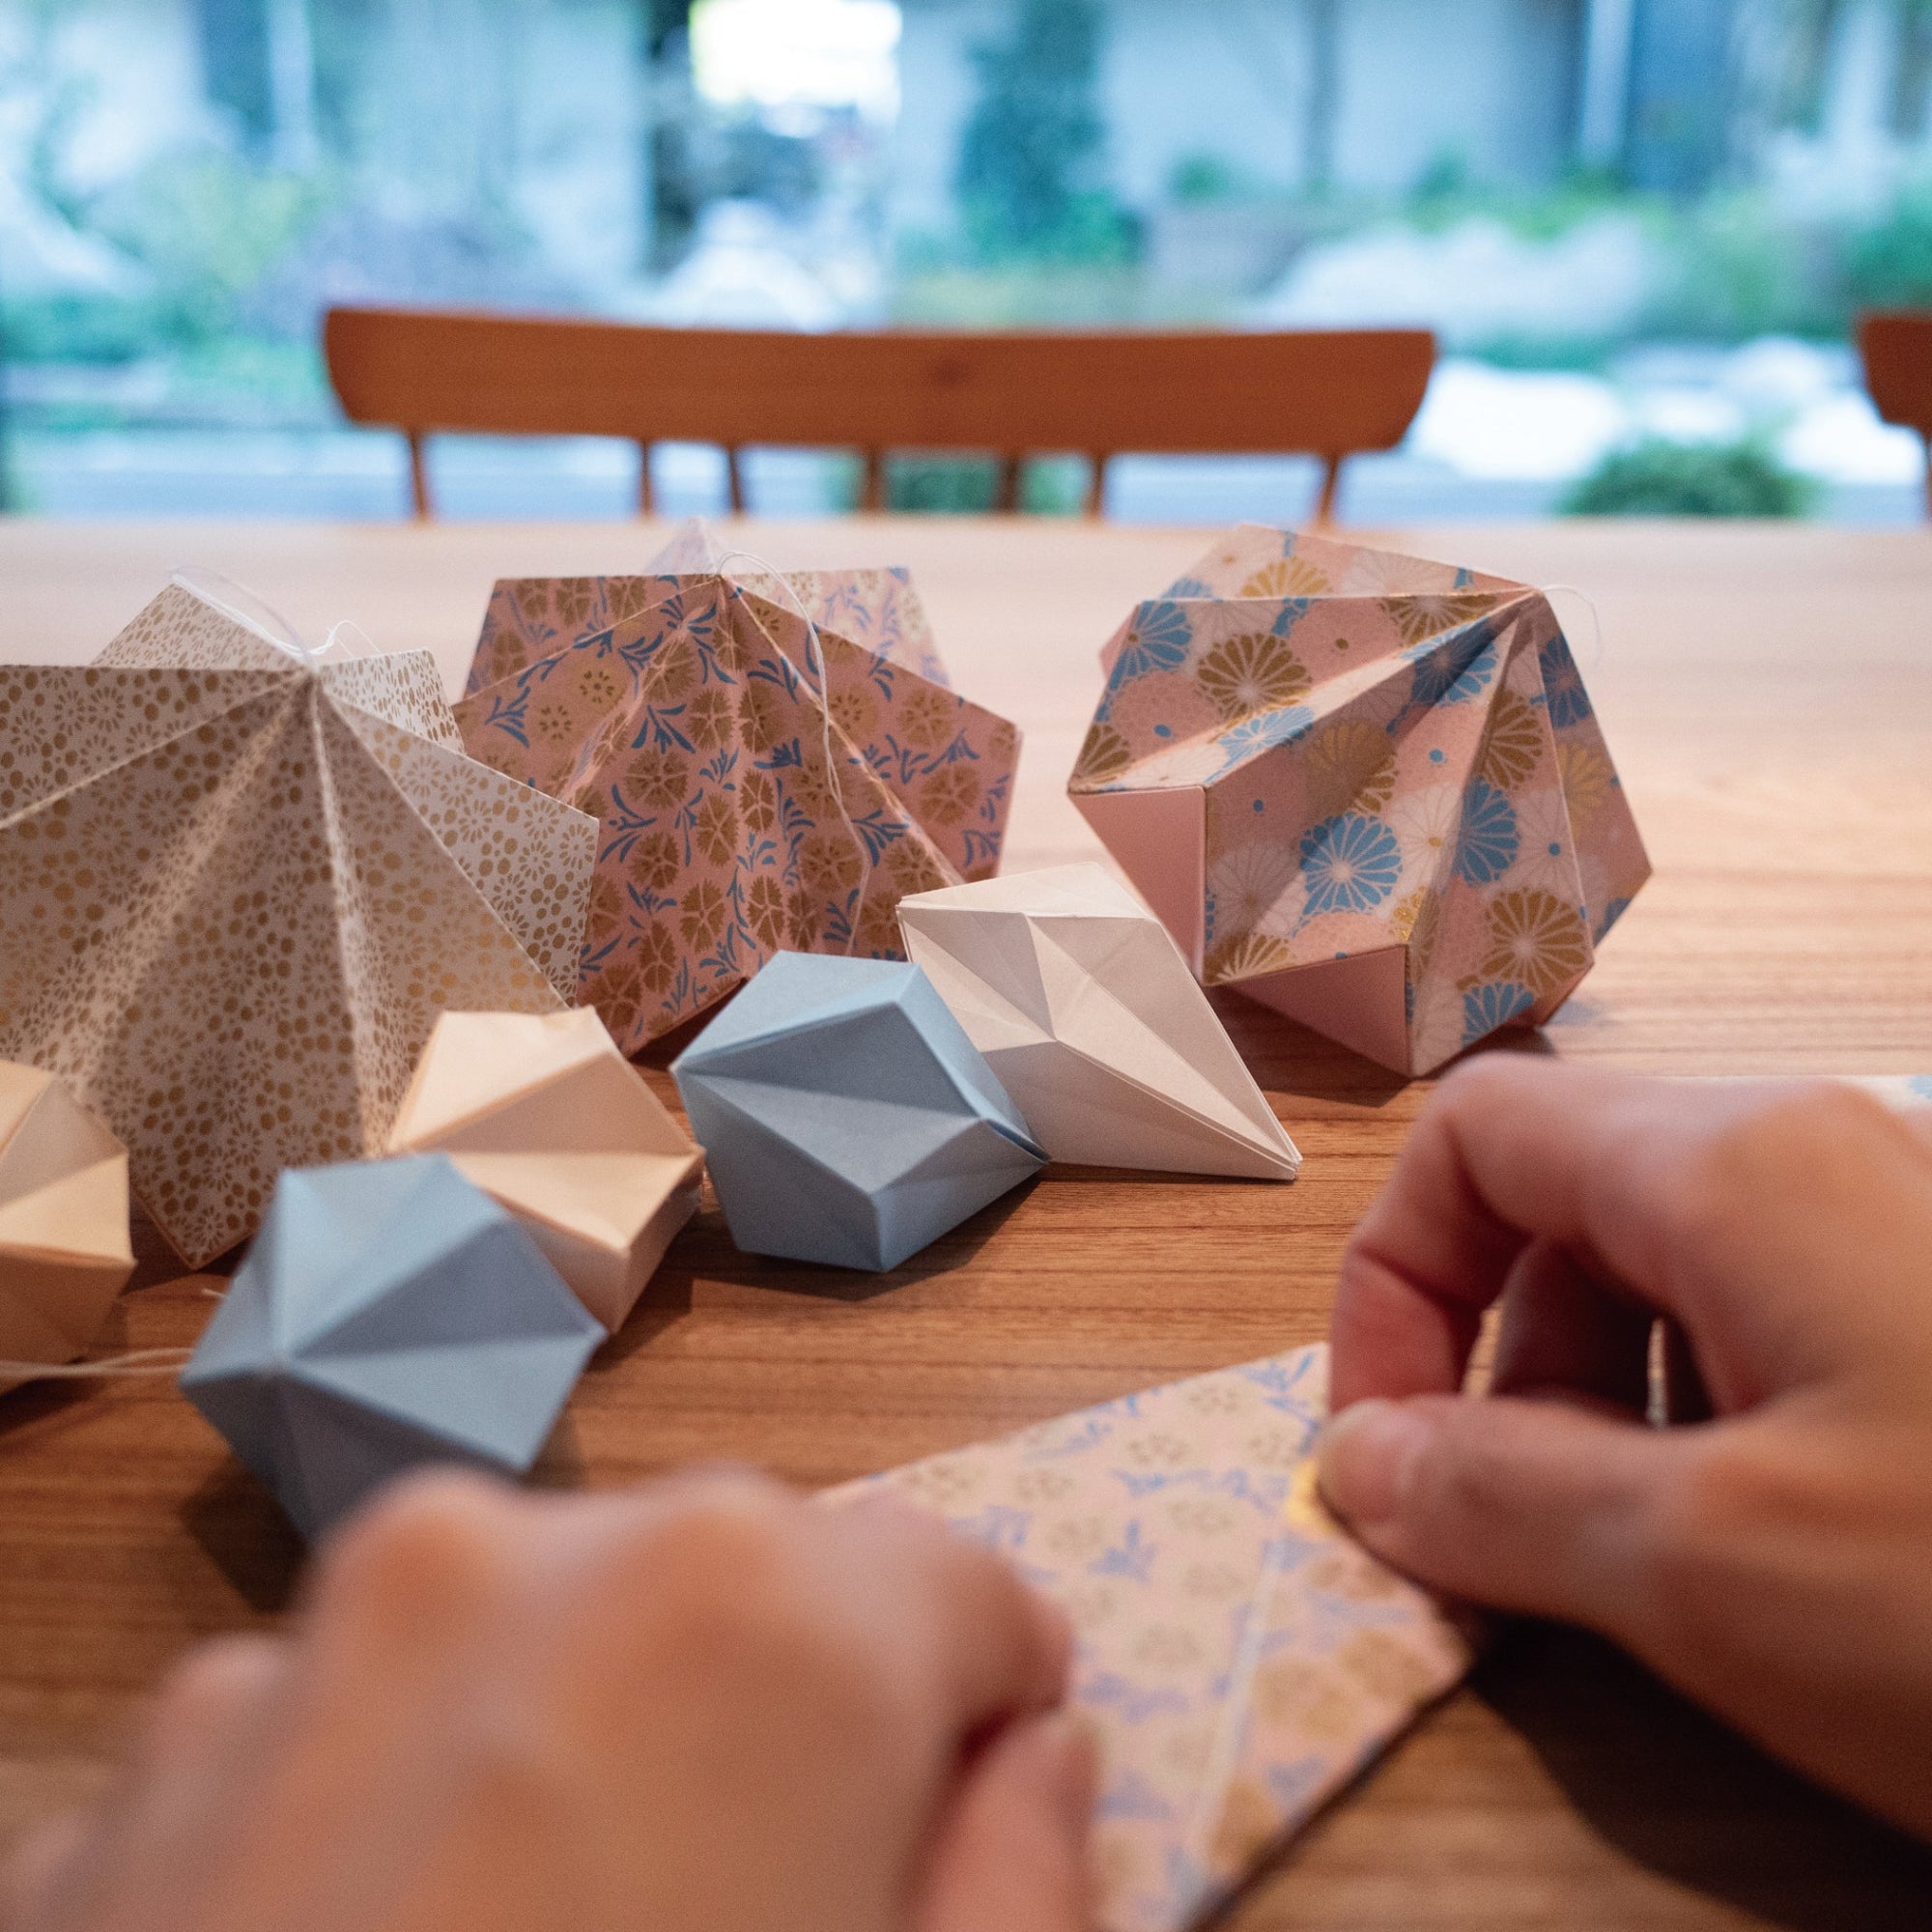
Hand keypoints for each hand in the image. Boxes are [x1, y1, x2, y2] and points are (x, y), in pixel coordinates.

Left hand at [0, 1470, 1093, 1931]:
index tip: (970, 1817)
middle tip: (762, 1913)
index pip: (954, 1587)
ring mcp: (299, 1655)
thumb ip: (1025, 1882)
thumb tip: (1034, 1762)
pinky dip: (397, 1825)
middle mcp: (516, 1559)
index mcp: (747, 1609)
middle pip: (733, 1593)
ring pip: (530, 1645)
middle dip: (783, 1720)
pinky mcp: (143, 1776)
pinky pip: (344, 1740)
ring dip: (581, 1755)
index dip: (988, 1712)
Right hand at [1317, 1058, 1931, 1839]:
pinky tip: (1760, 1564)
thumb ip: (1495, 1495)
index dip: (1391, 1286)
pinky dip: (1705, 1433)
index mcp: (1738, 1164)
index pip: (1472, 1134)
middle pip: (1565, 1200)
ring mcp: (1910, 1238)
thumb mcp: (1715, 1569)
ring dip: (1593, 1411)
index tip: (1390, 1456)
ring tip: (1627, 1567)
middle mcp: (1826, 1158)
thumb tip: (1357, 1465)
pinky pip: (1779, 1334)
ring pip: (1671, 1274)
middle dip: (1490, 1363)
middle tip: (1499, 1537)